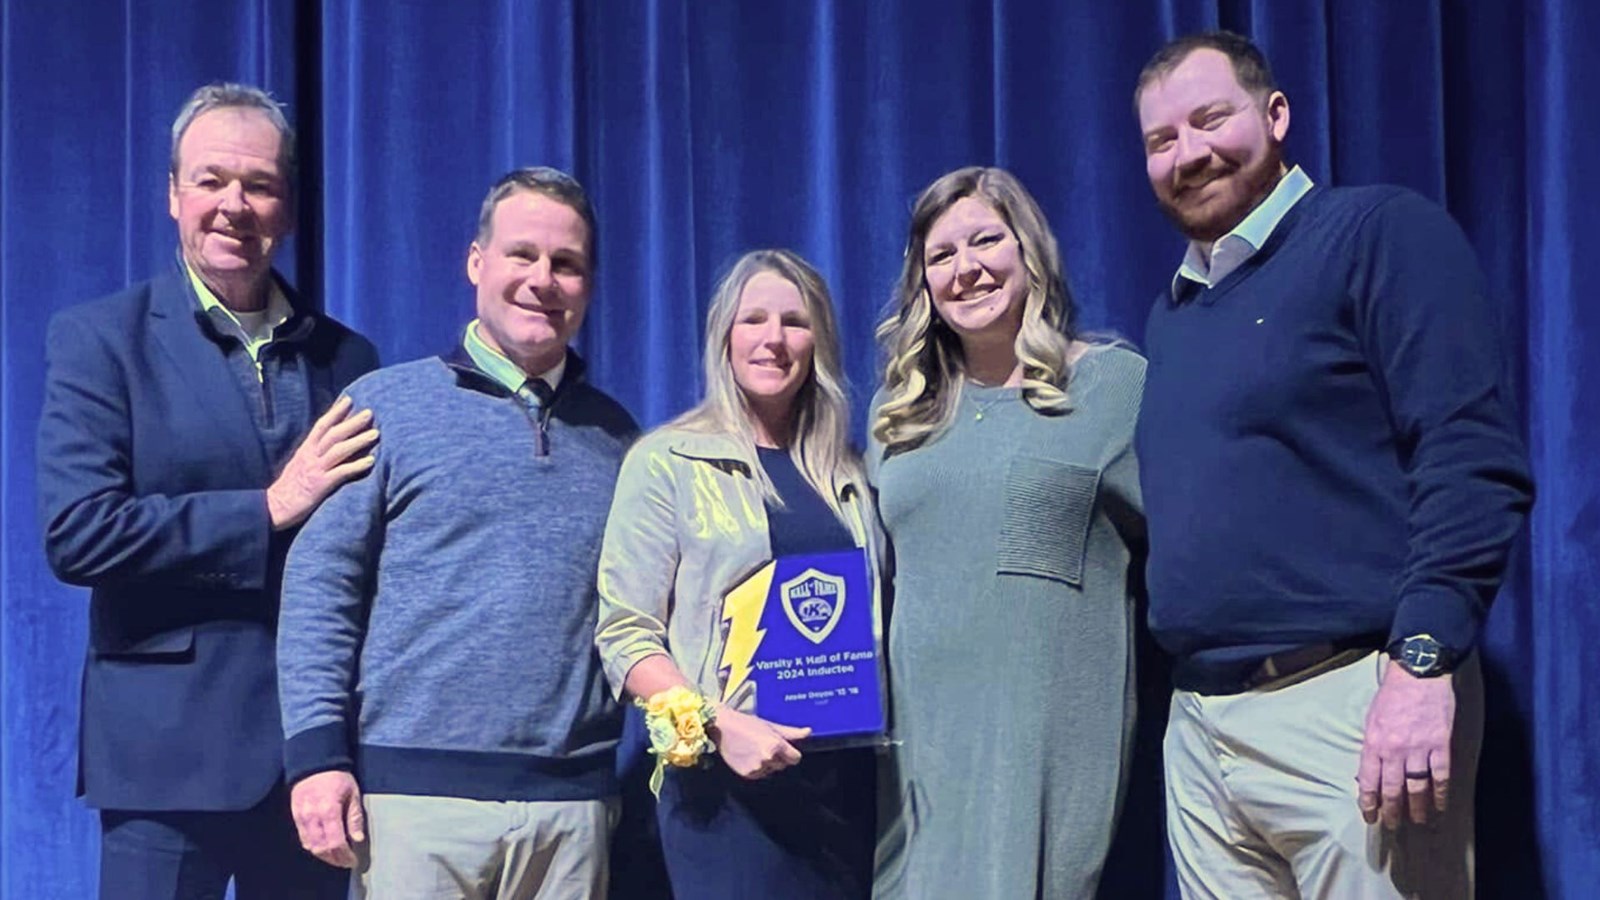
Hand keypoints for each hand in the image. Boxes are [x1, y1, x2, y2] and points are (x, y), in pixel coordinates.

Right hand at [268, 396, 377, 529]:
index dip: (335, 412)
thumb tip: (328, 443)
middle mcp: (310, 456)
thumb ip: (312, 453)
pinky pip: (341, 473)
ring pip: (339, 450)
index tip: (349, 400)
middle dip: (352, 422)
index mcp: (305, 450)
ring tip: (376, 434)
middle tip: (369, 413)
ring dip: (358, 441)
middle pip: (333, 434)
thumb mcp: (298, 464)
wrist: (273, 508)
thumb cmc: (288, 488)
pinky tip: (371, 461)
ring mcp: (315, 470)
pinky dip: (356, 465)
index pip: (321, 426)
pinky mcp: (320, 485)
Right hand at [290, 770, 365, 867]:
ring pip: (311, 846)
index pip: (335, 842)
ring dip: (324, 856)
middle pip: (322, 848)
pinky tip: (324, 847)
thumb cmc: (338, 778)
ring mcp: (301, 817)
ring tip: (336, 857)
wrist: (315, 764)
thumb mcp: (353, 794)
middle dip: (335, 859)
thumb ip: (355, 818)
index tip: (352, 860)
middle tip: (345, 861)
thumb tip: (357, 839)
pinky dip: (314, 847)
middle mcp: (312, 816)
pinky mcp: (295, 817)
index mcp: (329, 810)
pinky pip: (303, 838)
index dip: (344, 855)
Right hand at [711, 706, 809, 779]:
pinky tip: (749, 757)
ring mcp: (757, 768)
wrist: (722, 728)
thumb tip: (808, 732)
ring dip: (768, 763)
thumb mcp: (770, 725)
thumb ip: (791, 732)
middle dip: (779, 757)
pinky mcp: (747, 774)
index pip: (795, 758)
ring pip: (772, 770)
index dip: (791, 753)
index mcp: (776, 745)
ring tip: (755, 750)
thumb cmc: (746, 723)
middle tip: (766, 745)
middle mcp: (768, 758)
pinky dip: (757, 768)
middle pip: (784, 765)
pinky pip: (760, 774)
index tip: (785, 749)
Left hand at [1357, 661, 1454, 828]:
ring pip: (1417, 787)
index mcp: (1374, 742)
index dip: (1369, 802)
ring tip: (1418, 821)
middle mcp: (1394, 750)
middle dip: (1392, 811)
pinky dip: (1440, 794)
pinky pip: (1440, 776)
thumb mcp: (1371, 719)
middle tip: (1392, 826)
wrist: (1418, 673)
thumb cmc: (1391, 695)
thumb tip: (1371, 772)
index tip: (1370, 817)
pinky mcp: (1440, 745)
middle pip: (1392, 789)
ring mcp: (1419, 749)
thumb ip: (1372, 746)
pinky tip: (1440, 805)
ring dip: (1417, 808)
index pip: (1368, 781)